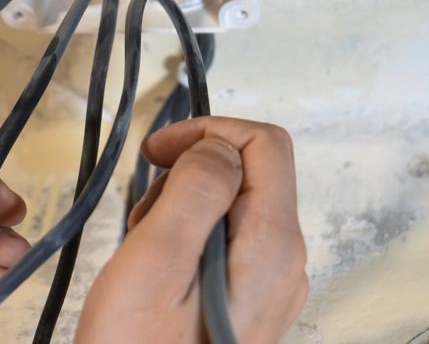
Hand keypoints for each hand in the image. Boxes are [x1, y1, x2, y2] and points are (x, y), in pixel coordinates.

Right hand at [76, 117, 307, 342]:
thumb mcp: (158, 261)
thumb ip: (196, 191)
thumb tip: (217, 146)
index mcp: (271, 246)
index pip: (266, 145)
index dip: (210, 130)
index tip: (157, 150)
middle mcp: (285, 261)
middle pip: (251, 172)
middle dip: (190, 172)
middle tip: (143, 214)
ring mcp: (270, 283)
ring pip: (233, 204)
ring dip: (183, 206)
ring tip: (145, 250)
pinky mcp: (250, 299)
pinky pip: (226, 240)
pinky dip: (188, 236)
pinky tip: (157, 269)